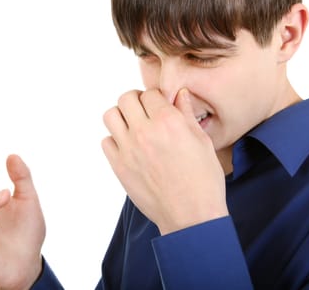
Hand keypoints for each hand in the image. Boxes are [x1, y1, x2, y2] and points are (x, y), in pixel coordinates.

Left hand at [101, 88, 227, 234]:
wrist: (191, 216)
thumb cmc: (203, 181)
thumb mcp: (202, 142)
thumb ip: (186, 114)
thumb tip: (179, 94)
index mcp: (169, 122)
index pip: (151, 93)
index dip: (156, 98)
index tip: (160, 106)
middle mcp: (145, 131)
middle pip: (126, 98)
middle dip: (136, 101)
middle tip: (144, 112)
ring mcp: (129, 149)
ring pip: (111, 115)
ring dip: (121, 116)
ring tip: (133, 126)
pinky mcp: (119, 167)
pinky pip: (106, 142)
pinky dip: (115, 140)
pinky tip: (129, 147)